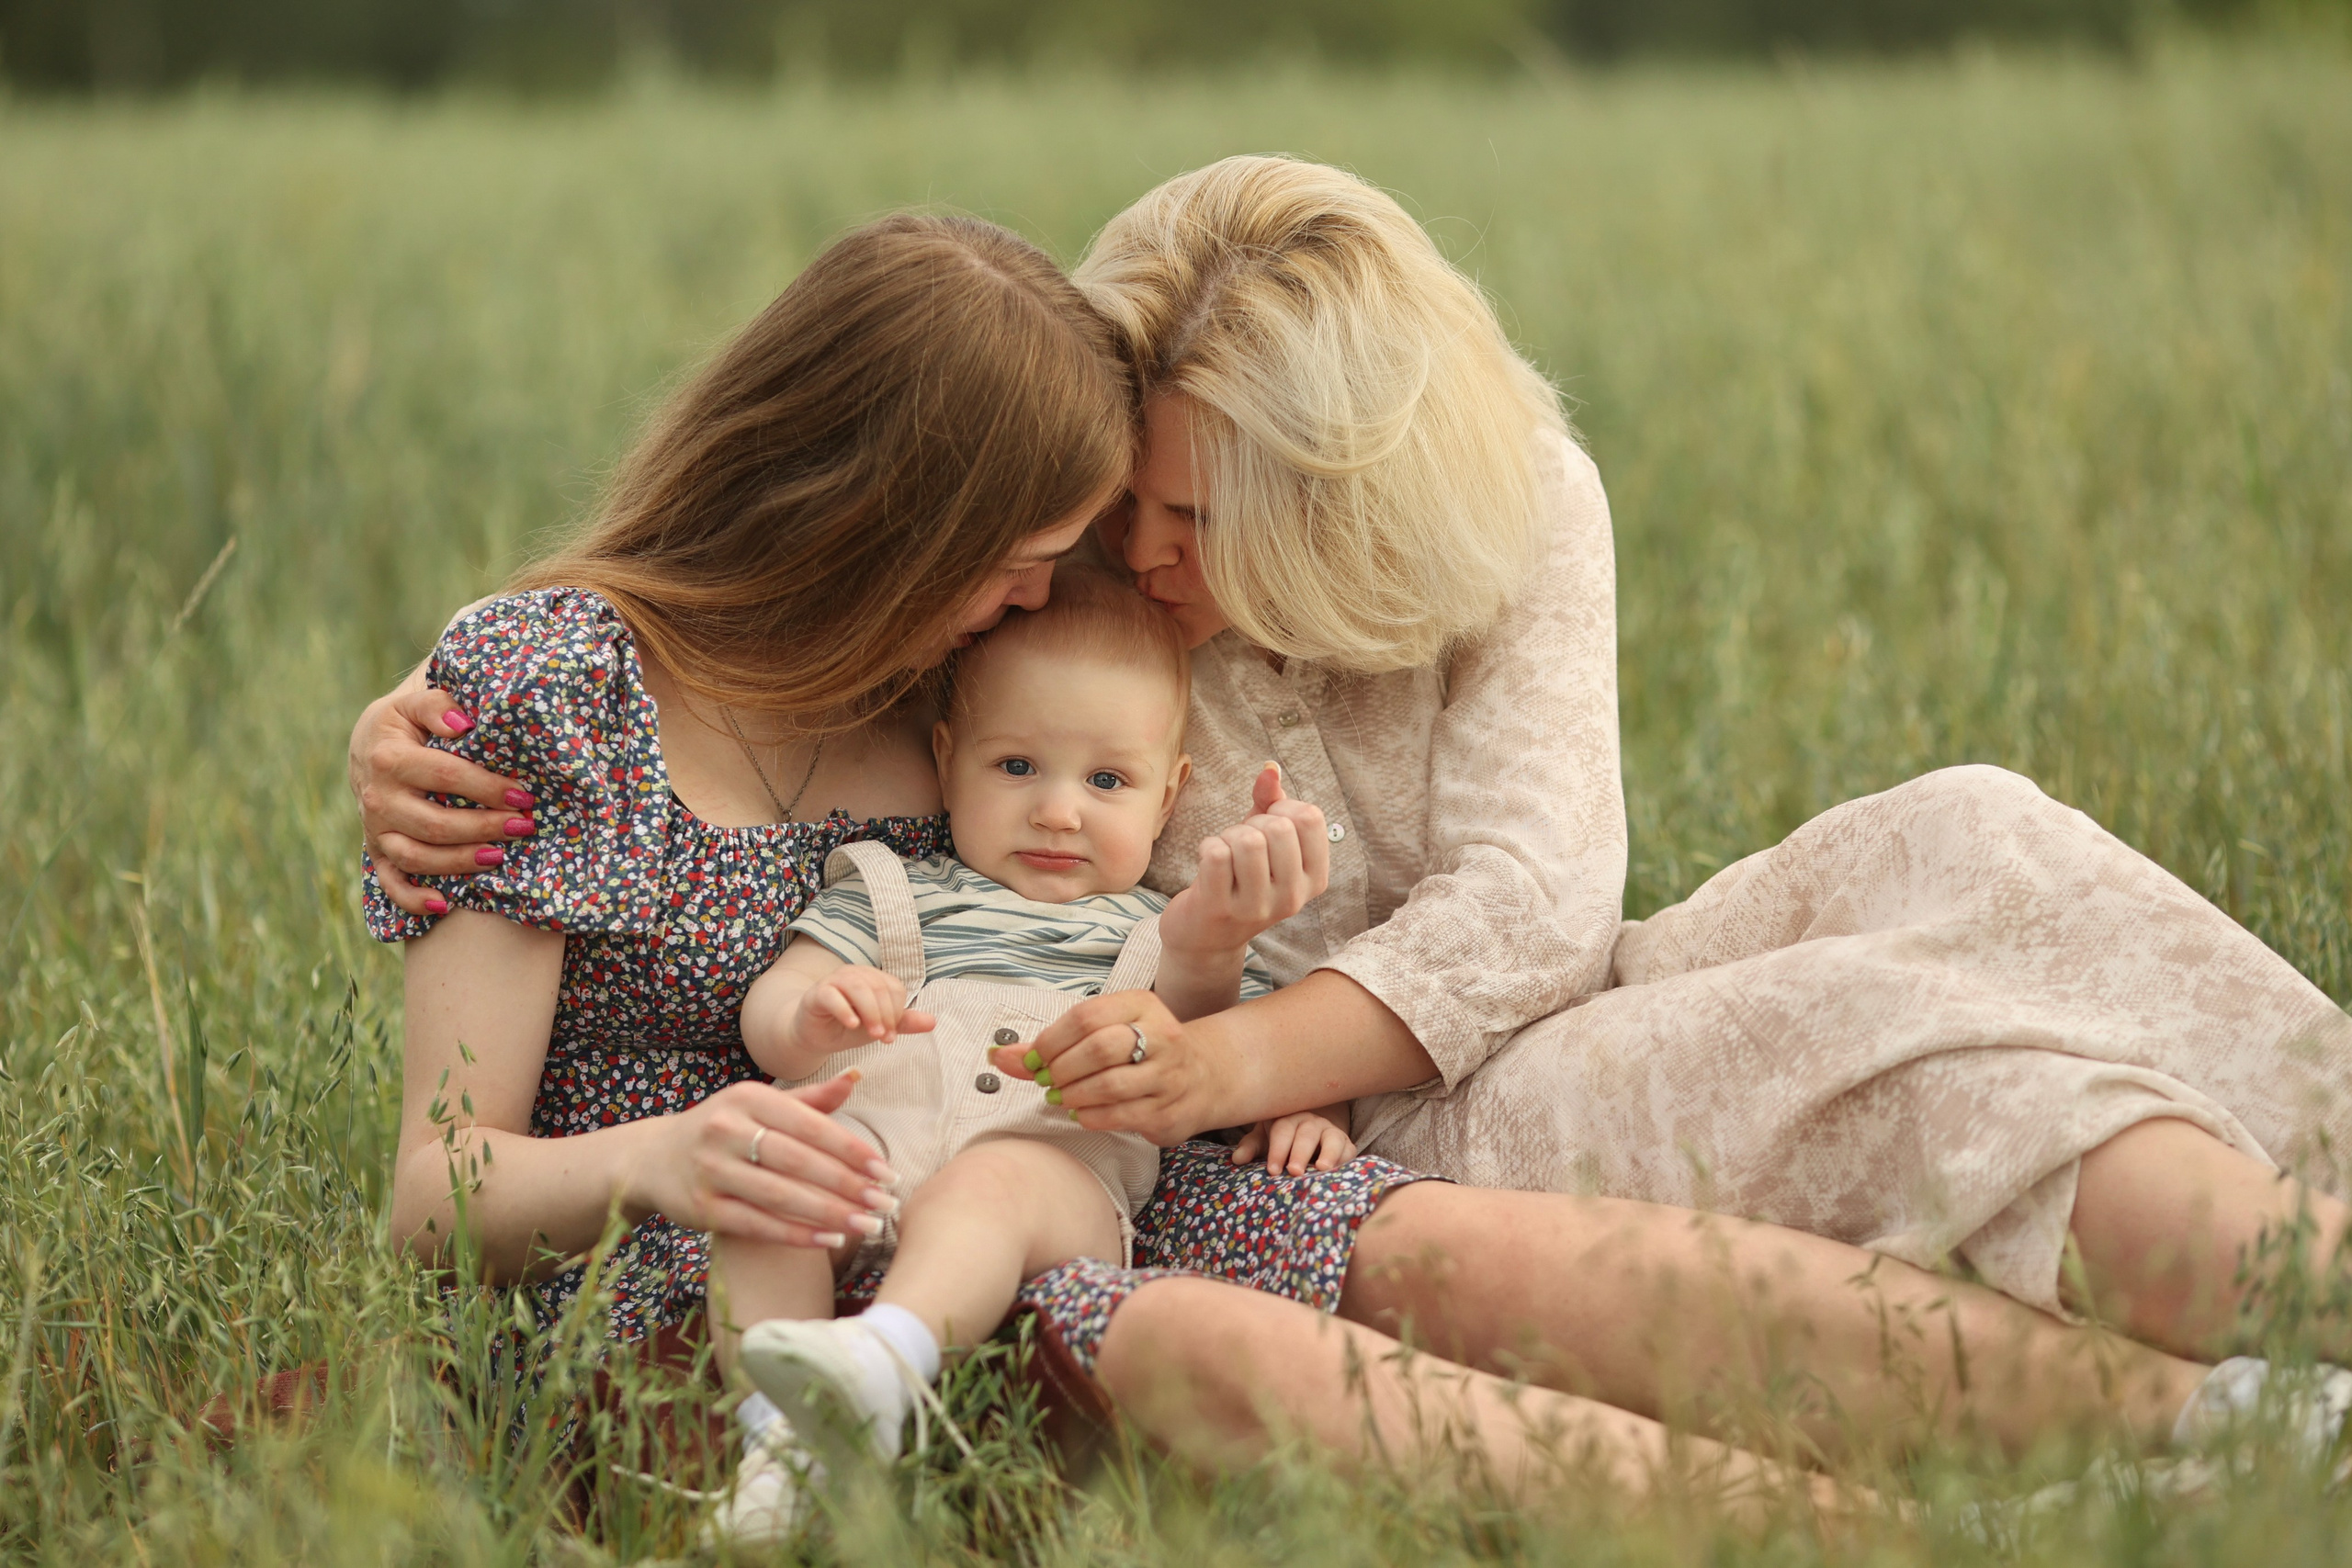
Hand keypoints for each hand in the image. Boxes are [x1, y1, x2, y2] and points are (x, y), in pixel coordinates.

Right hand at [351, 683, 535, 916]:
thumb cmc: (406, 722)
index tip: (524, 794)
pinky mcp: (377, 850)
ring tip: (500, 856)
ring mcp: (376, 829)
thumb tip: (464, 725)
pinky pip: (391, 882)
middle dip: (484, 828)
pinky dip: (413, 899)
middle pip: (435, 824)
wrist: (368, 744)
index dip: (487, 788)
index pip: (445, 777)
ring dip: (461, 862)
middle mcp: (378, 798)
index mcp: (389, 758)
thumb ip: (438, 705)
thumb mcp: (415, 701)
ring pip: (418, 857)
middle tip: (525, 826)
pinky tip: (444, 906)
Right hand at [629, 1073, 899, 1248]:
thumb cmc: (723, 1129)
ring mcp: (711, 1170)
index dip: (851, 1150)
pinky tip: (829, 1241)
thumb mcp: (758, 1105)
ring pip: (780, 1195)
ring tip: (867, 1226)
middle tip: (886, 1204)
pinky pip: (756, 1224)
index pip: (810, 1125)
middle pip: (798, 1161)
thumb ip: (808, 1099)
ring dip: (829, 1213)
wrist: (654, 1158)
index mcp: (748, 1098)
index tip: (886, 1172)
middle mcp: (725, 1130)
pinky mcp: (701, 1208)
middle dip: (848, 1185)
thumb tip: (856, 1077)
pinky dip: (795, 1235)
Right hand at [794, 965, 936, 1056]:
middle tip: (885, 1038)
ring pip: (857, 988)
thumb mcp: (879, 1026)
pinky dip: (845, 1010)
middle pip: (878, 987)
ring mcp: (834, 981)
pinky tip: (852, 1025)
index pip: (894, 988)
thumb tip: (932, 1021)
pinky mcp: (817, 993)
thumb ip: (903, 1022)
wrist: (815, 1035)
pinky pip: (832, 995)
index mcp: (873, 978)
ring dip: (870, 1012)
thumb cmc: (848, 1027)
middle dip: (885, 1015)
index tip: (892, 1035)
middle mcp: (855, 974)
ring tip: (873, 1035)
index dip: (897, 1012)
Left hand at [988, 988, 1233, 1146]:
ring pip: (1109, 1085)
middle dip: (1062, 1068)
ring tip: (1060, 1097)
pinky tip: (1080, 1112)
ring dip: (1073, 1094)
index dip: (1051, 1041)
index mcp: (1141, 1005)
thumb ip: (1052, 1044)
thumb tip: (999, 1057)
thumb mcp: (1105, 1032)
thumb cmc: (1141, 1051)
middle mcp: (1162, 1036)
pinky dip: (1089, 1116)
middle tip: (1045, 1080)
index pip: (1087, 1016)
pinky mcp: (1168, 1110)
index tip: (1034, 1059)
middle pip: (1099, 1048)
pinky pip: (1119, 1115)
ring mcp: (1169, 1075)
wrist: (1203, 1077)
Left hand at [1157, 763, 1330, 957]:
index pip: (1311, 818)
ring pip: (1247, 840)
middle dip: (1252, 822)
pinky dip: (1208, 846)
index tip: (1268, 823)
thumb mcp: (1264, 840)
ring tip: (1225, 853)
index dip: (1282, 807)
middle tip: (1241, 843)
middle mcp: (1292, 898)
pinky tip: (1208, 863)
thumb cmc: (1239, 879)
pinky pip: (1217, 854)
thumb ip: (1271, 803)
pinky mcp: (1220, 909)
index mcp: (1314, 879)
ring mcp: (1257, 907)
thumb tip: (1270, 770)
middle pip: (1279, 827)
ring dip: (1228, 836)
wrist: (1205, 937)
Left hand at [1231, 1111, 1356, 1174]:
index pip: (1282, 1130)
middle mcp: (1311, 1122)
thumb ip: (1252, 1147)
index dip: (1277, 1150)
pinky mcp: (1346, 1144)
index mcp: (1288, 1119)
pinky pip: (1348, 1149)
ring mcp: (1330, 1132)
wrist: (1312, 1131)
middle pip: (1306, 1134)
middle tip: (1294, 1171)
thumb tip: (1237, 1159)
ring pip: (1331, 1138)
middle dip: (1300, 1152)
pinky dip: (1344, 1159)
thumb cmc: (1282, 1138)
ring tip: (1322, 1168)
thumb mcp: (1264, 1138)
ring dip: (1328, 1153)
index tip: (1272, 1170)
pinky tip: (1337, 1171)